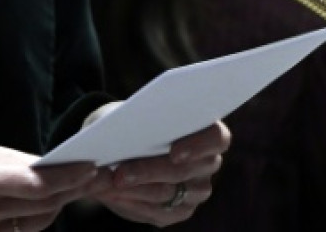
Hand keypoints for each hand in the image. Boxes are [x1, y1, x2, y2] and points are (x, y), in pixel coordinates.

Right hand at [0, 141, 105, 231]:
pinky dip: (39, 221)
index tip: (90, 166)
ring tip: (74, 187)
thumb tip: (48, 164)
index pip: (35, 180)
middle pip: (42, 204)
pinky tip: (48, 206)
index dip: (67, 176)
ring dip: (59, 205)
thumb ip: (11, 162)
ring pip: (37, 222)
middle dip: (72, 189)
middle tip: (93, 176)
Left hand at [90, 120, 231, 226]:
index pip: (217, 138)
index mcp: (207, 131)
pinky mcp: (181, 210)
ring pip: (166, 193)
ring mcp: (197, 190)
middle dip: (148, 171)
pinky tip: (111, 195)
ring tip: (108, 184)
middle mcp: (208, 163)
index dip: (198, 145)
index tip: (174, 152)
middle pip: (183, 171)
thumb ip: (135, 120)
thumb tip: (119, 131)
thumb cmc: (133, 121)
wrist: (126, 144)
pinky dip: (131, 203)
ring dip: (134, 189)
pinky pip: (157, 212)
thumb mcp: (132, 113)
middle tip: (119, 174)